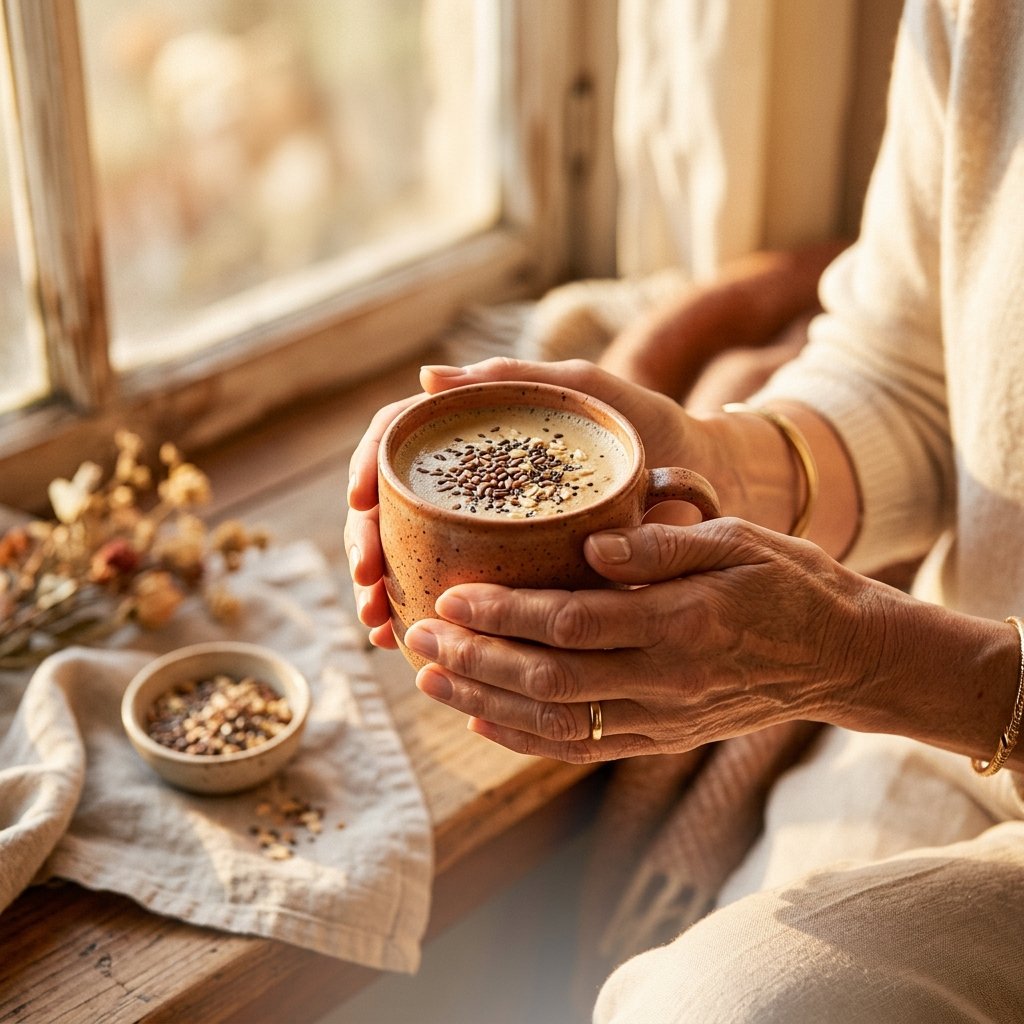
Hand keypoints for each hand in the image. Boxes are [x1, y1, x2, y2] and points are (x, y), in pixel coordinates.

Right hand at [345, 357, 718, 646]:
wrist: (702, 477)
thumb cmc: (644, 423)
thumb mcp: (583, 390)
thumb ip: (514, 377)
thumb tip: (424, 378)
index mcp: (478, 437)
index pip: (400, 444)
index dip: (368, 468)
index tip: (359, 502)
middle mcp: (474, 483)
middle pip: (395, 508)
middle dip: (369, 546)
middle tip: (367, 586)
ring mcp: (489, 528)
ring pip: (416, 557)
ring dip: (386, 590)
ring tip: (378, 626)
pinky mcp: (514, 569)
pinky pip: (458, 592)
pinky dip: (427, 615)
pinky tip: (410, 639)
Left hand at [402, 517, 879, 761]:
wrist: (840, 655)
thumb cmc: (787, 582)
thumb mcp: (737, 540)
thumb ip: (662, 544)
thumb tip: (589, 543)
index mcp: (684, 621)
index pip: (572, 622)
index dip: (504, 614)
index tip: (450, 597)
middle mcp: (668, 680)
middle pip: (549, 679)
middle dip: (474, 661)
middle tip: (415, 640)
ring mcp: (665, 718)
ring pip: (556, 723)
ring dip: (485, 704)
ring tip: (431, 682)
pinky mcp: (664, 738)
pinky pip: (584, 749)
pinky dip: (526, 740)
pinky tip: (483, 723)